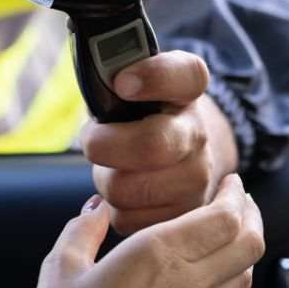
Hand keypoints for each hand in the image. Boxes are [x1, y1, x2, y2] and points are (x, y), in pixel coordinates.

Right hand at [18, 175, 263, 287]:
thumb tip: (97, 208)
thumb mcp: (60, 267)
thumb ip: (84, 228)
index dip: (235, 195)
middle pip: (249, 243)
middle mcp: (186, 284)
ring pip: (243, 275)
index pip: (224, 216)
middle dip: (251, 215)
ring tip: (229, 233)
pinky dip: (222, 279)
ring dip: (244, 248)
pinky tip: (199, 276)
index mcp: (157, 254)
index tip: (230, 182)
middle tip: (239, 200)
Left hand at [82, 51, 238, 234]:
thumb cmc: (139, 116)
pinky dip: (115, 209)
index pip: (185, 74)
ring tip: (113, 168)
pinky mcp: (184, 216)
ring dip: (107, 180)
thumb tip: (90, 68)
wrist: (179, 155)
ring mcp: (198, 178)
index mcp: (186, 91)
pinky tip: (126, 193)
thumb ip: (111, 70)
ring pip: (128, 189)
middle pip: (150, 145)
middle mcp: (198, 133)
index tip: (123, 82)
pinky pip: (128, 219)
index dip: (153, 77)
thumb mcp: (131, 84)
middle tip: (93, 141)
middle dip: (104, 145)